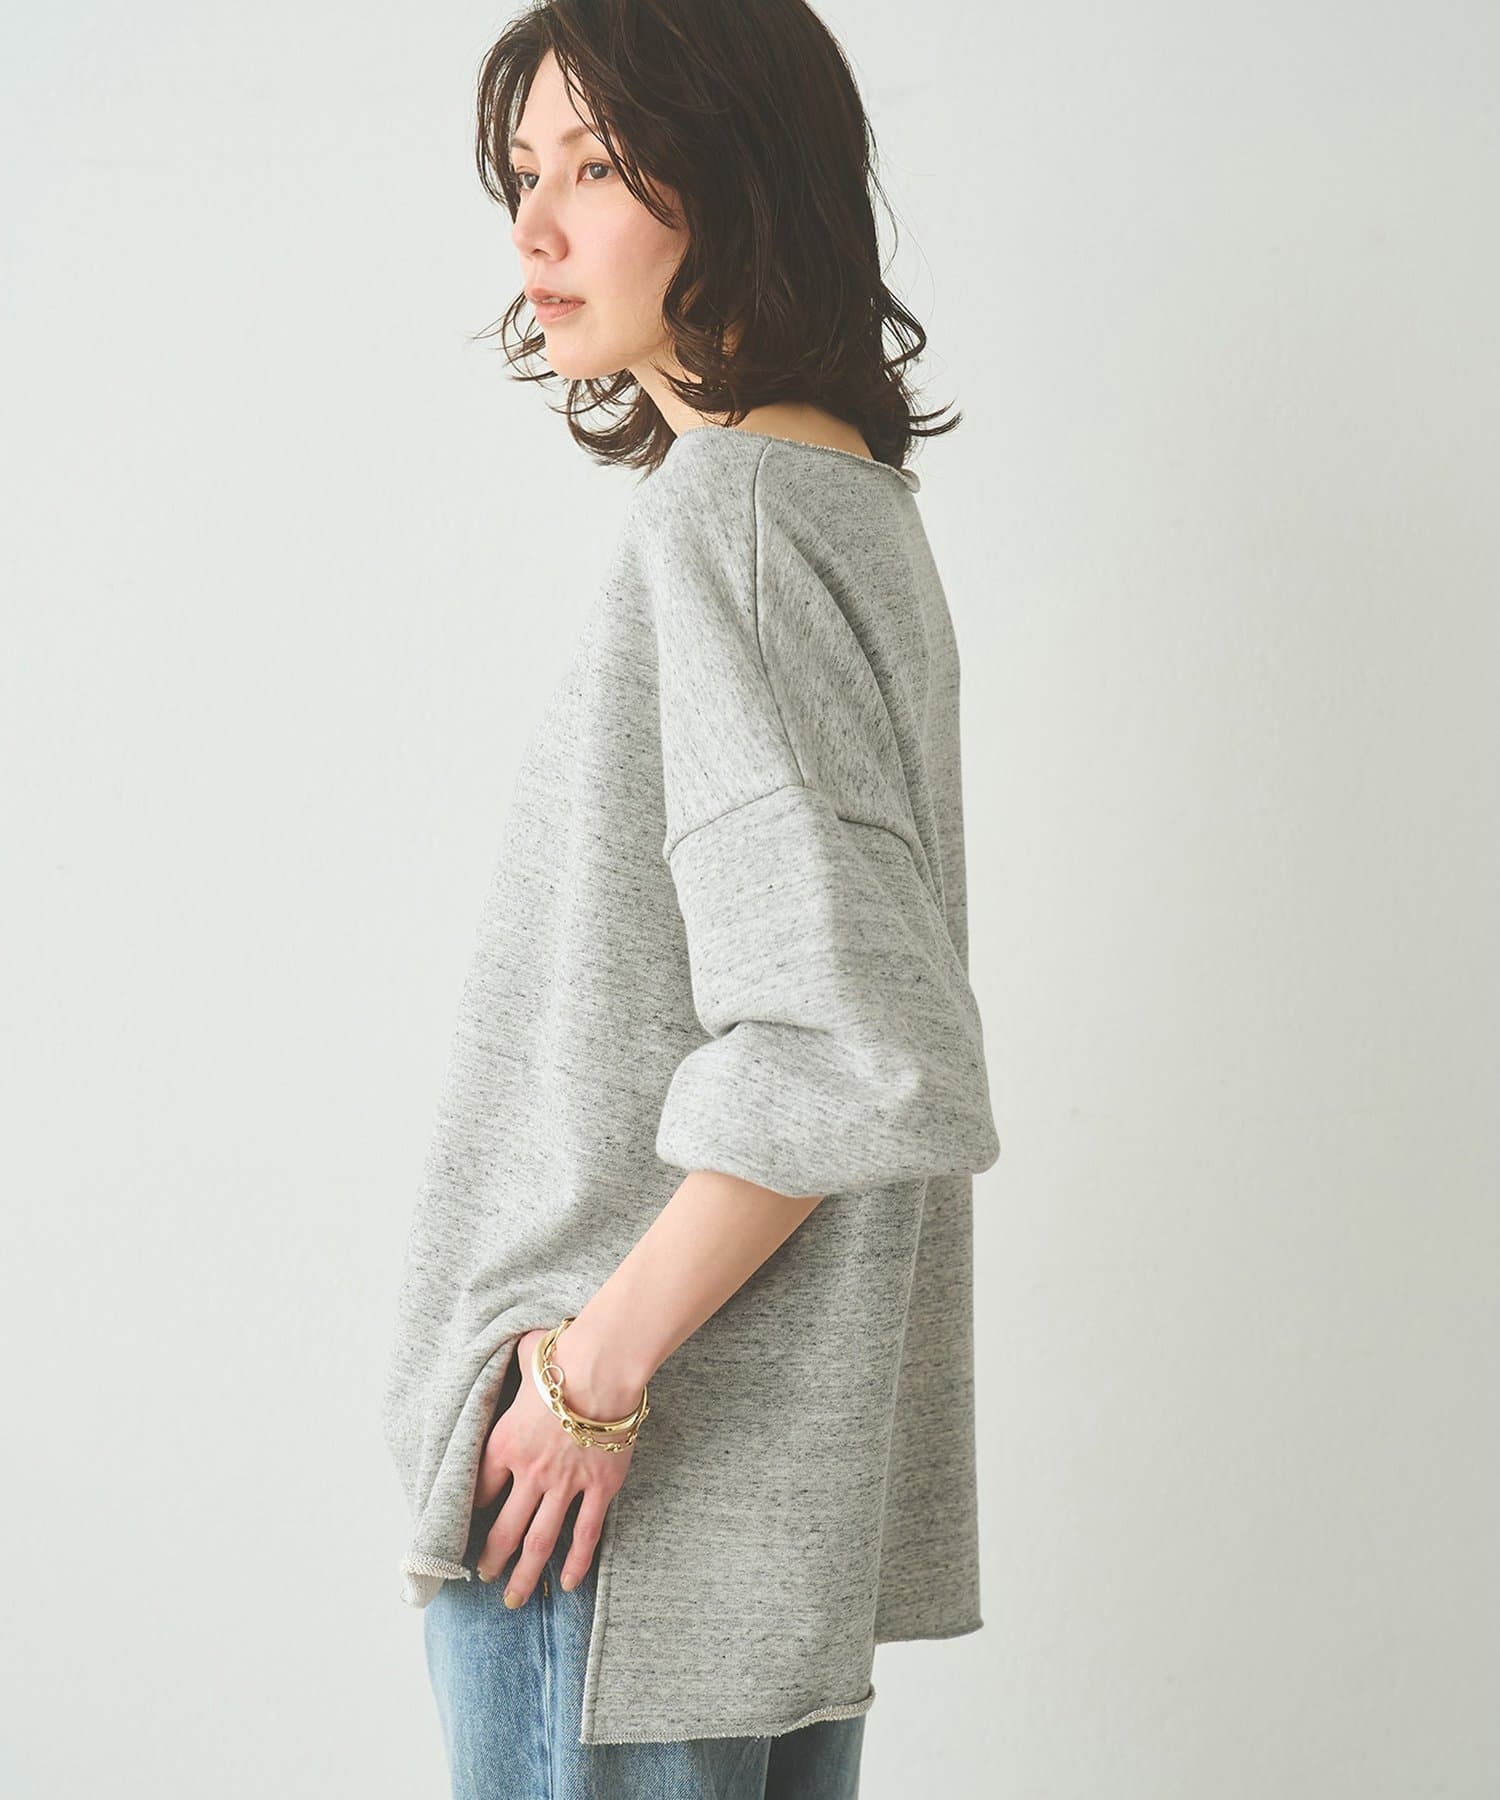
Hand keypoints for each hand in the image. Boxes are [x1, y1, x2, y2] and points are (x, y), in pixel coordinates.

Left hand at [473, 1325, 638, 1605]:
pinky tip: (566, 1583)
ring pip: (539, 1541)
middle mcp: (529, 1472)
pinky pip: (585, 1534)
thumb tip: (521, 1345)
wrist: (601, 1368)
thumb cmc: (562, 1356)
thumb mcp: (525, 1359)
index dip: (471, 1508)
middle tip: (485, 1576)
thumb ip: (517, 1362)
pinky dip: (575, 1561)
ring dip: (524, 1573)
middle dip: (491, 1558)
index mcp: (504, 1444)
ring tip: (514, 1598)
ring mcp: (565, 1485)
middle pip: (503, 1528)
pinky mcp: (598, 1489)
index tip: (469, 1522)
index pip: (478, 1488)